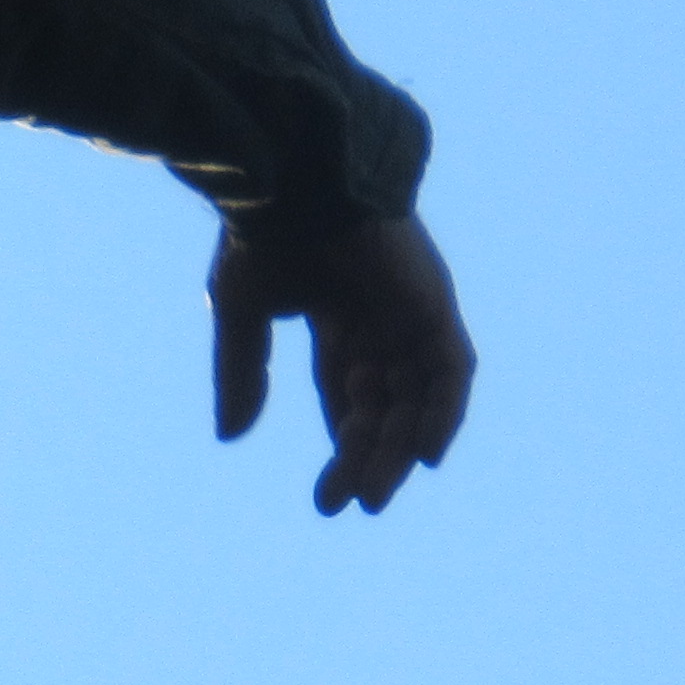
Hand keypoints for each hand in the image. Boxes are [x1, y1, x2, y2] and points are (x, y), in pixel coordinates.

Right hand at [209, 210, 473, 514]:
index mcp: (337, 314)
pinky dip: (445, 412)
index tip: (328, 499)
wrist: (294, 180)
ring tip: (378, 495)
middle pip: (383, 404)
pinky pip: (453, 370)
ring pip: (416, 396)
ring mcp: (412, 310)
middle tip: (354, 504)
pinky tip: (425, 456)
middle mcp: (380, 316)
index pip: (348, 394)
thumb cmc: (263, 232)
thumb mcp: (241, 314)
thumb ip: (243, 374)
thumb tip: (231, 437)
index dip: (343, 445)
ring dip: (400, 447)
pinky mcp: (434, 303)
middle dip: (369, 456)